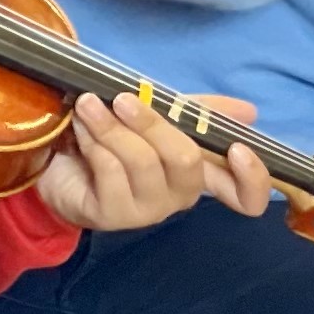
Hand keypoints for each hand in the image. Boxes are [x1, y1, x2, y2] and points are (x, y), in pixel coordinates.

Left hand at [33, 91, 271, 233]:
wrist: (60, 164)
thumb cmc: (117, 139)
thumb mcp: (160, 116)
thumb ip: (200, 111)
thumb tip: (250, 112)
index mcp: (199, 172)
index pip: (245, 194)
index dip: (253, 178)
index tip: (238, 149)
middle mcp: (179, 196)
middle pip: (186, 161)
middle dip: (153, 123)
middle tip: (121, 99)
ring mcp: (147, 210)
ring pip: (143, 162)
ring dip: (112, 126)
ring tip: (88, 105)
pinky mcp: (113, 214)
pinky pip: (109, 170)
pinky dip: (93, 141)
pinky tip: (80, 129)